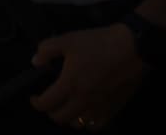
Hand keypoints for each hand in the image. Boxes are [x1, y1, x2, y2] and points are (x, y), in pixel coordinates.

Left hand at [28, 24, 145, 129]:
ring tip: (67, 107)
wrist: (131, 48)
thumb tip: (36, 62)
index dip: (36, 103)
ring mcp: (99, 107)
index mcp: (69, 85)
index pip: (46, 104)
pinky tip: (86, 112)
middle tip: (50, 101)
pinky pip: (96, 125)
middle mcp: (83, 101)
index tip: (34, 98)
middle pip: (60, 118)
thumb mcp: (67, 39)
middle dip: (50, 111)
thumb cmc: (98, 43)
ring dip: (68, 117)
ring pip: (77, 124)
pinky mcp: (113, 108)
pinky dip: (87, 122)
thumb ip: (47, 50)